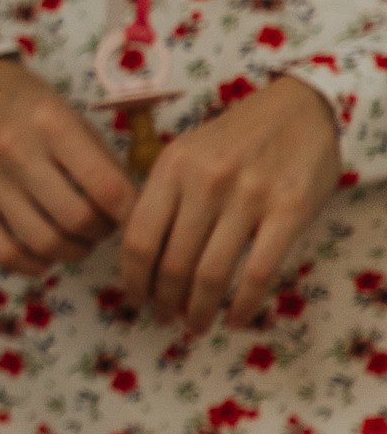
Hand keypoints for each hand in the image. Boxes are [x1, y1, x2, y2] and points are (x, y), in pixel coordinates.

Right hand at [0, 59, 136, 273]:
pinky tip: (45, 256)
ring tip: (78, 241)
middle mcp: (16, 152)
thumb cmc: (26, 105)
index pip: (106, 186)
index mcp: (52, 123)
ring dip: (72, 251)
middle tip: (104, 226)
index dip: (130, 212)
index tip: (136, 215)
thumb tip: (129, 206)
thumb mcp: (69, 114)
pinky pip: (3, 253)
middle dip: (102, 232)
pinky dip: (33, 265)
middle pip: (76, 219)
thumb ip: (98, 158)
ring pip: (42, 242)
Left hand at [119, 75, 340, 331]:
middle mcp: (206, 182)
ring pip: (211, 273)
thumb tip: (136, 258)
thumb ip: (161, 198)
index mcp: (171, 168)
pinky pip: (258, 272)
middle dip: (164, 300)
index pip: (139, 238)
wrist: (299, 108)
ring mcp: (249, 196)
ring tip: (195, 325)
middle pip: (172, 262)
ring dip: (198, 309)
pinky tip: (236, 319)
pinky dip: (243, 305)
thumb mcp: (185, 155)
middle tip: (164, 317)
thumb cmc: (233, 139)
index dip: (134, 279)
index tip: (136, 298)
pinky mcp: (289, 210)